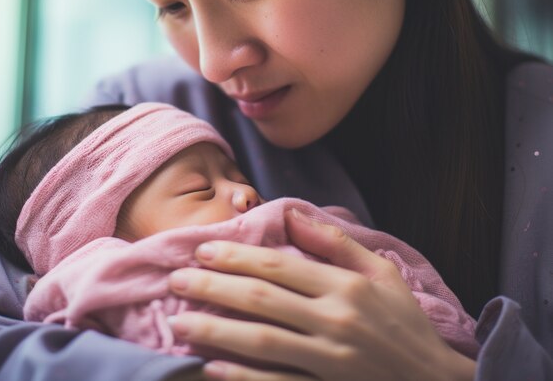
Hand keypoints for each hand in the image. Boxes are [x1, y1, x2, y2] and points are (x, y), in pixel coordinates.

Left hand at [167, 208, 476, 380]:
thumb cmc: (404, 322)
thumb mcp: (381, 271)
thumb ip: (336, 242)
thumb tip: (292, 214)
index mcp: (346, 286)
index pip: (279, 265)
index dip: (237, 255)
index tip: (203, 248)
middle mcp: (335, 320)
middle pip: (262, 299)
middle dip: (214, 287)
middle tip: (176, 280)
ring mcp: (330, 362)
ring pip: (263, 341)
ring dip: (217, 330)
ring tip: (179, 322)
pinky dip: (244, 378)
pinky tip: (211, 369)